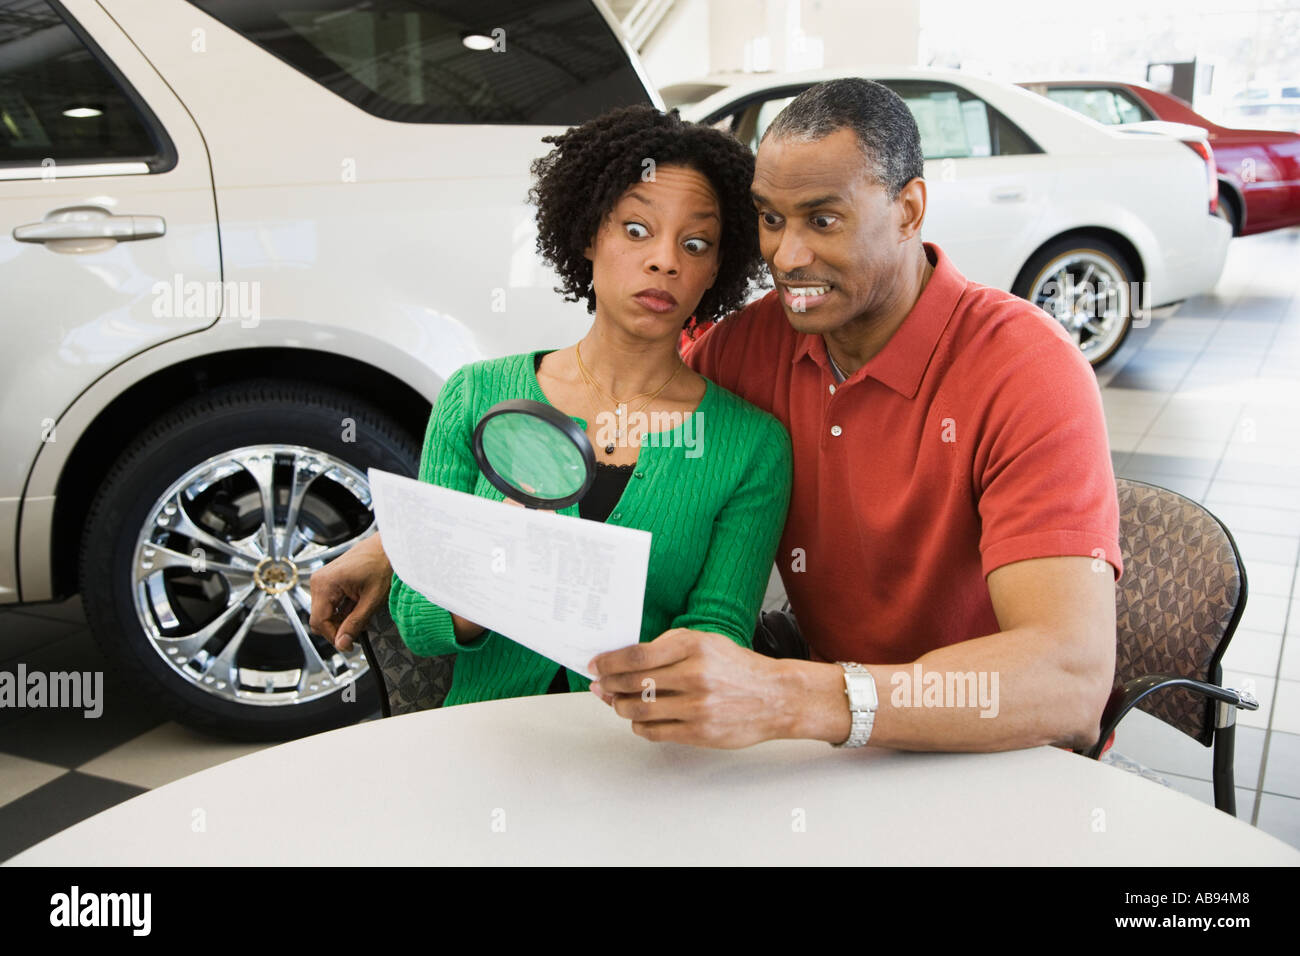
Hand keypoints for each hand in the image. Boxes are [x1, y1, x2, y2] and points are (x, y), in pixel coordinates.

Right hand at [308, 534, 391, 651]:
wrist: (389, 547)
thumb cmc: (382, 563)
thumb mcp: (371, 600)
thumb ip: (355, 623)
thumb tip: (343, 642)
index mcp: (325, 583)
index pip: (319, 622)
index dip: (334, 637)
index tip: (348, 645)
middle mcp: (320, 580)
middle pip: (320, 618)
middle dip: (338, 629)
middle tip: (357, 634)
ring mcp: (324, 580)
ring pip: (326, 612)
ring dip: (342, 620)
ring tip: (362, 619)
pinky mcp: (331, 580)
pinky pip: (331, 603)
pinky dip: (343, 611)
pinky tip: (358, 610)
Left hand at [587, 628, 794, 748]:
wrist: (776, 697)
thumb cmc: (738, 668)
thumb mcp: (707, 642)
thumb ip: (669, 645)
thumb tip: (626, 660)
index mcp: (694, 646)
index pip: (637, 655)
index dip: (609, 661)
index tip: (596, 665)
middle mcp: (695, 675)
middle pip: (633, 683)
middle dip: (608, 685)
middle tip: (599, 685)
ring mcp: (698, 706)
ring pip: (639, 711)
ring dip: (619, 707)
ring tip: (616, 702)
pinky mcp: (700, 732)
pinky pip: (654, 732)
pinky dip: (639, 727)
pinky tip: (638, 720)